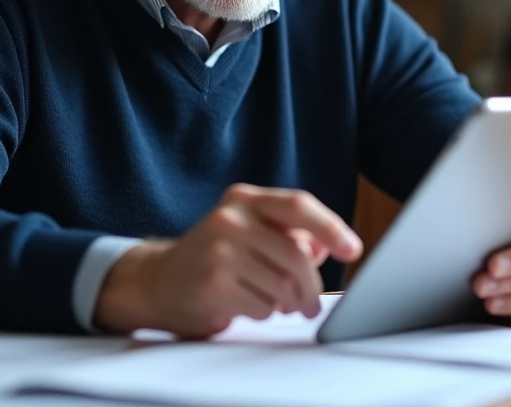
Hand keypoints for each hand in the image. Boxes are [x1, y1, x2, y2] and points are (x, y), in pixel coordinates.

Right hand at [94, 183, 361, 337]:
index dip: (331, 227)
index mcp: (244, 198)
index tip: (352, 249)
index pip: (298, 205)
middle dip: (311, 286)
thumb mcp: (251, 233)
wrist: (158, 280)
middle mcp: (231, 218)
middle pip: (297, 255)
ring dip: (287, 302)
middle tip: (311, 303)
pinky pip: (263, 306)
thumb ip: (290, 234)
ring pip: (283, 285)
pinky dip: (265, 312)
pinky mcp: (213, 283)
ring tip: (273, 301)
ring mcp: (219, 250)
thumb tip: (328, 245)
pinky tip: (248, 303)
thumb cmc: (215, 256)